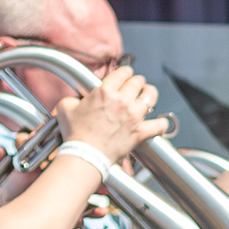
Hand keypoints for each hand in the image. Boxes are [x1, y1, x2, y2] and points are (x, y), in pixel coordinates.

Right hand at [58, 66, 173, 170]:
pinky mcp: (140, 132)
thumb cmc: (75, 134)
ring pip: (151, 97)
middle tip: (137, 84)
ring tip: (148, 95)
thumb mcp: (66, 108)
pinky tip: (161, 122)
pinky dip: (162, 123)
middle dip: (137, 82)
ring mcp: (133, 116)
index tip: (126, 74)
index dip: (125, 72)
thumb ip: (72, 98)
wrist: (85, 155)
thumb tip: (76, 99)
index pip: (122, 73)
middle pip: (137, 82)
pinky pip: (159, 125)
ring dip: (150, 94)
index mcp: (104, 91)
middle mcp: (122, 100)